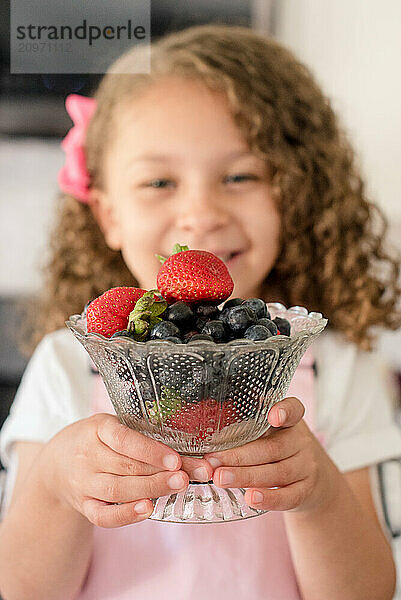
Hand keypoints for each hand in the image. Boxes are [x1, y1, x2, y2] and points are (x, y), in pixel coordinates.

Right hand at [40, 413, 212, 527]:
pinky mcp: (83, 505)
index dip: (151, 451)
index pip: (125, 440)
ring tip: (178, 487)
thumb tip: (187, 442)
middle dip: (161, 473)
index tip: (176, 459)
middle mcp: (88, 455)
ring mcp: (84, 482)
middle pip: (127, 467)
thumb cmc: (96, 439)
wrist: (57, 462)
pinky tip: (147, 510)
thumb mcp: (113, 425)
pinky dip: (125, 515)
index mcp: (98, 428)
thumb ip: (141, 432)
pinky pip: (102, 515)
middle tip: (189, 476)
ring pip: (118, 490)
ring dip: (151, 490)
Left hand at [204, 397, 330, 512]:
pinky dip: (269, 499)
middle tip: (212, 461)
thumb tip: (209, 417)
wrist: (313, 479)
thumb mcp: (271, 430)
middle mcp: (301, 441)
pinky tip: (250, 499)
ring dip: (246, 476)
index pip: (294, 409)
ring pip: (277, 473)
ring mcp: (306, 467)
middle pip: (272, 448)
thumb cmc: (278, 447)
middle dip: (239, 456)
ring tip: (220, 479)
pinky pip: (289, 496)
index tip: (273, 416)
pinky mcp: (306, 491)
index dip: (285, 411)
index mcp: (291, 421)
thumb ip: (249, 423)